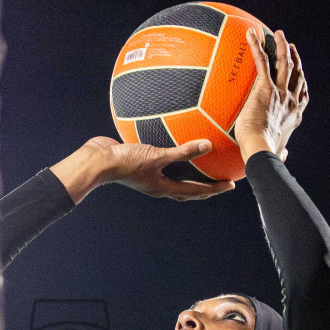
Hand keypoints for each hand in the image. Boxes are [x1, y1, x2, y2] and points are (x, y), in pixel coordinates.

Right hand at [49, 137, 235, 202]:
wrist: (98, 160)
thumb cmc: (126, 162)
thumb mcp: (157, 156)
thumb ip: (182, 151)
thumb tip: (208, 144)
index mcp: (164, 187)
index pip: (196, 191)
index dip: (214, 189)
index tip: (230, 186)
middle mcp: (158, 184)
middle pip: (187, 189)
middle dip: (204, 187)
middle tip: (220, 180)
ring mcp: (148, 175)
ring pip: (174, 176)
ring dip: (187, 171)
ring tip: (200, 162)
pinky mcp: (140, 163)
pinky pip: (161, 159)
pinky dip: (170, 153)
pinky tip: (172, 138)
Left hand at [233, 28, 307, 162]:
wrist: (261, 151)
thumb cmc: (265, 156)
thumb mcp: (277, 154)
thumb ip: (281, 152)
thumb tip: (283, 155)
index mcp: (294, 116)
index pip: (301, 95)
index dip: (302, 82)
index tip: (301, 74)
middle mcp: (291, 101)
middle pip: (296, 74)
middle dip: (295, 59)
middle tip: (290, 47)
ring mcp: (280, 93)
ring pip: (285, 63)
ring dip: (281, 46)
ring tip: (277, 34)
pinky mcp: (266, 88)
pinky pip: (262, 62)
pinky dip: (257, 46)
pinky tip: (251, 34)